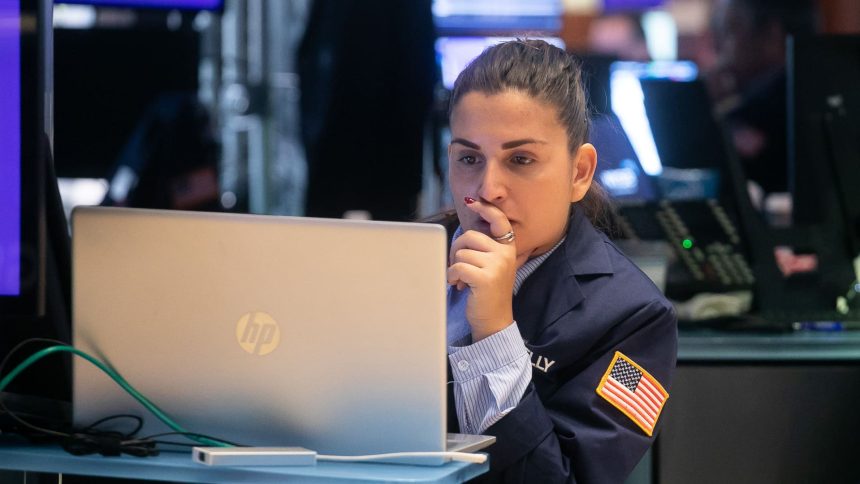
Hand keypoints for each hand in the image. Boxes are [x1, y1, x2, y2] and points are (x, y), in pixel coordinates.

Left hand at [447, 197, 516, 341]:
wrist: (494, 321)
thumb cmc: (487, 293)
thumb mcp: (491, 266)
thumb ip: (482, 249)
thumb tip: (463, 235)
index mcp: (508, 248)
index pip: (499, 220)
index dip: (485, 209)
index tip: (472, 201)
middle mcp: (505, 254)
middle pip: (470, 236)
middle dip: (457, 250)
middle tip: (458, 267)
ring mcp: (497, 265)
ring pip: (462, 252)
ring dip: (454, 267)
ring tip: (461, 280)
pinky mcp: (486, 277)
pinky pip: (458, 266)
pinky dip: (452, 276)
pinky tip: (459, 285)